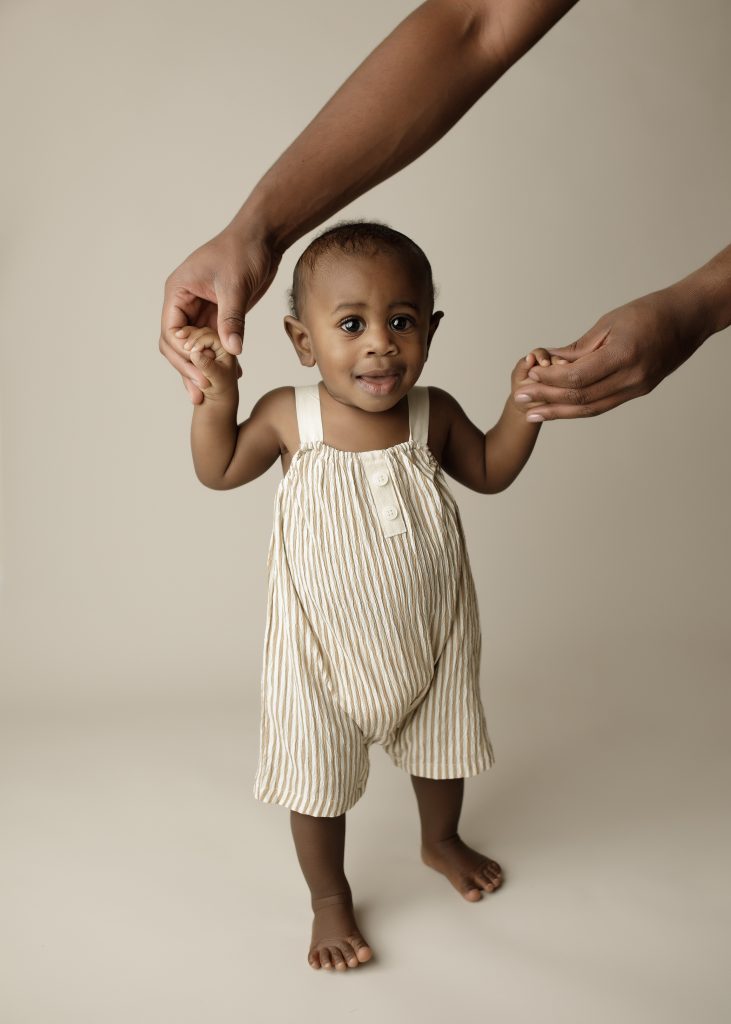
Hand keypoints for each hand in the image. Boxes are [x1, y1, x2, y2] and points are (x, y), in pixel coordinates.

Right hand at [159, 221, 281, 403]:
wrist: (262, 237)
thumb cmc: (243, 250)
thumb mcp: (235, 285)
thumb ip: (232, 319)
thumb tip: (232, 351)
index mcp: (178, 292)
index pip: (170, 331)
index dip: (183, 355)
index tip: (200, 372)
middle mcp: (184, 303)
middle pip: (177, 345)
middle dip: (188, 368)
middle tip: (201, 392)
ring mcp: (200, 310)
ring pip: (194, 347)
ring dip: (202, 368)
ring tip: (210, 394)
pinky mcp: (217, 315)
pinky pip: (213, 342)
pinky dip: (219, 359)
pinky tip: (232, 376)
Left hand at [511, 289, 704, 420]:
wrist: (689, 319)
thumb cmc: (650, 312)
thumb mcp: (610, 322)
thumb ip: (580, 347)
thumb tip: (549, 361)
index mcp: (624, 356)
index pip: (578, 377)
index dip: (550, 379)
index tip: (528, 376)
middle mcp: (632, 379)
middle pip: (581, 398)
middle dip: (547, 399)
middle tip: (520, 400)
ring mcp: (636, 388)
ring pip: (590, 408)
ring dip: (559, 411)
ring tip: (532, 414)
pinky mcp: (637, 391)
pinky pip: (602, 404)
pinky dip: (577, 408)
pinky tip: (557, 408)